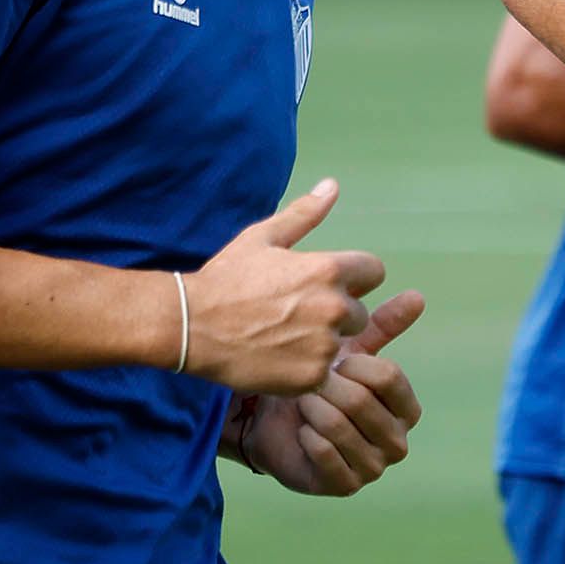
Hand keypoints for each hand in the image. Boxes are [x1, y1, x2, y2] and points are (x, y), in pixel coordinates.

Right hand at [180, 179, 385, 395]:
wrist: (191, 326)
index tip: (323, 286)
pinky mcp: (312, 377)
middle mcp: (334, 307)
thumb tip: (332, 187)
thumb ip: (304, 215)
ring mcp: (325, 345)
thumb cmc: (226, 278)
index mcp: (328, 270)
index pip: (373, 273)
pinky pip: (325, 373)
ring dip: (321, 343)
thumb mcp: (262, 238)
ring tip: (283, 337)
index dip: (352, 279)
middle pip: (359, 313)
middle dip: (336, 314)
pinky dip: (307, 369)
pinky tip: (278, 359)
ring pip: (342, 344)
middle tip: (295, 315)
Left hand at [225, 289, 424, 494]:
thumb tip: (418, 296)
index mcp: (407, 410)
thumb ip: (383, 327)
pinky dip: (306, 434)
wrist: (279, 425)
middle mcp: (398, 443)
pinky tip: (300, 428)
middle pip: (362, 402)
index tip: (332, 361)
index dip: (354, 364)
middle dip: (327, 386)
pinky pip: (324, 452)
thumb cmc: (322, 386)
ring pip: (340, 426)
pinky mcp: (345, 486)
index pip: (388, 376)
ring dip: (313, 407)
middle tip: (308, 379)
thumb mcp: (351, 353)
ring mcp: (374, 468)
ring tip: (302, 398)